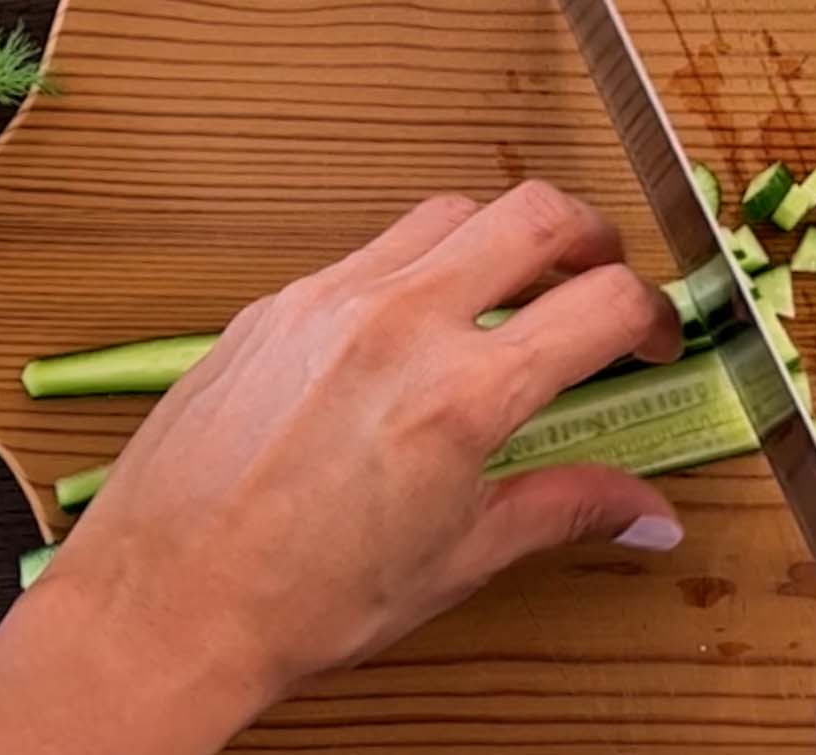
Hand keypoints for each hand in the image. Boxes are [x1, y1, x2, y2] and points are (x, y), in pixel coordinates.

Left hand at [0, 182, 685, 754]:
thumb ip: (562, 510)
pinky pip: (368, 252)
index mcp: (462, 394)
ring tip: (509, 293)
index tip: (648, 339)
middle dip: (591, 237)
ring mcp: (329, 300)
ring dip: (499, 238)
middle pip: (536, 213)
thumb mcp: (455, 560)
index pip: (602, 301)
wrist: (164, 603)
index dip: (651, 314)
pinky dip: (414, 268)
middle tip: (598, 281)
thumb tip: (646, 512)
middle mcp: (400, 323)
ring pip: (449, 212)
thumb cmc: (299, 599)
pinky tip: (409, 330)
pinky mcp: (274, 304)